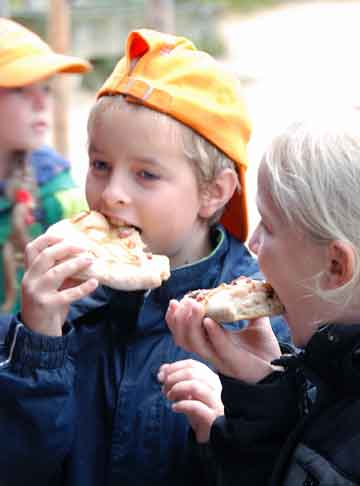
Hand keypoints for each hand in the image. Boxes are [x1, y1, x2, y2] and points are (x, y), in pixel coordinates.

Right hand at [21, 233, 97, 335]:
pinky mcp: (48, 306)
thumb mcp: (52, 286)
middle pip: (45, 256)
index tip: (65, 236)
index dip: (48, 239)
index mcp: (30, 272)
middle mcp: (30, 280)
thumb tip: (84, 256)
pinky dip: (83, 288)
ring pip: (56, 273)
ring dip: (75, 264)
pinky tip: (95, 283)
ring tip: (91, 260)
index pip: (32, 248)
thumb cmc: (48, 304)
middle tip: (84, 247)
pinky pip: (68, 294)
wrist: (38, 332)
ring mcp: (38, 293)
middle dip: (66, 248)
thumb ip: (62, 272)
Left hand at [158, 359, 223, 442]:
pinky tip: (174, 408)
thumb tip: (162, 369)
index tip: (161, 375)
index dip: (174, 367)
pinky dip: (181, 404)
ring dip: (176, 389)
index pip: (192, 364)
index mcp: (211, 378)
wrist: (211, 436)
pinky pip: (195, 406)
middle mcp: (216, 387)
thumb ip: (176, 380)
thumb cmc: (198, 412)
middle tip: (163, 388)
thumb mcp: (186, 394)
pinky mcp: (213, 417)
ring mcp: (216, 401)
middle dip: (172, 378)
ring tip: (169, 397)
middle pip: (191, 373)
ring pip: (194, 386)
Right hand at [166, 298, 281, 382]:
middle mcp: (212, 352)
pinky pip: (219, 348)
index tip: (175, 302)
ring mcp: (222, 359)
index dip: (175, 320)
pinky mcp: (234, 362)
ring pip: (194, 345)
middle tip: (182, 302)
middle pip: (183, 340)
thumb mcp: (255, 323)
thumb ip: (248, 306)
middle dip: (178, 320)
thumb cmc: (264, 350)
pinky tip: (209, 320)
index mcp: (211, 343)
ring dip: (190, 324)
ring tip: (195, 306)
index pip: (184, 334)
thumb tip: (245, 283)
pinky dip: (213, 333)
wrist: (280, 371)